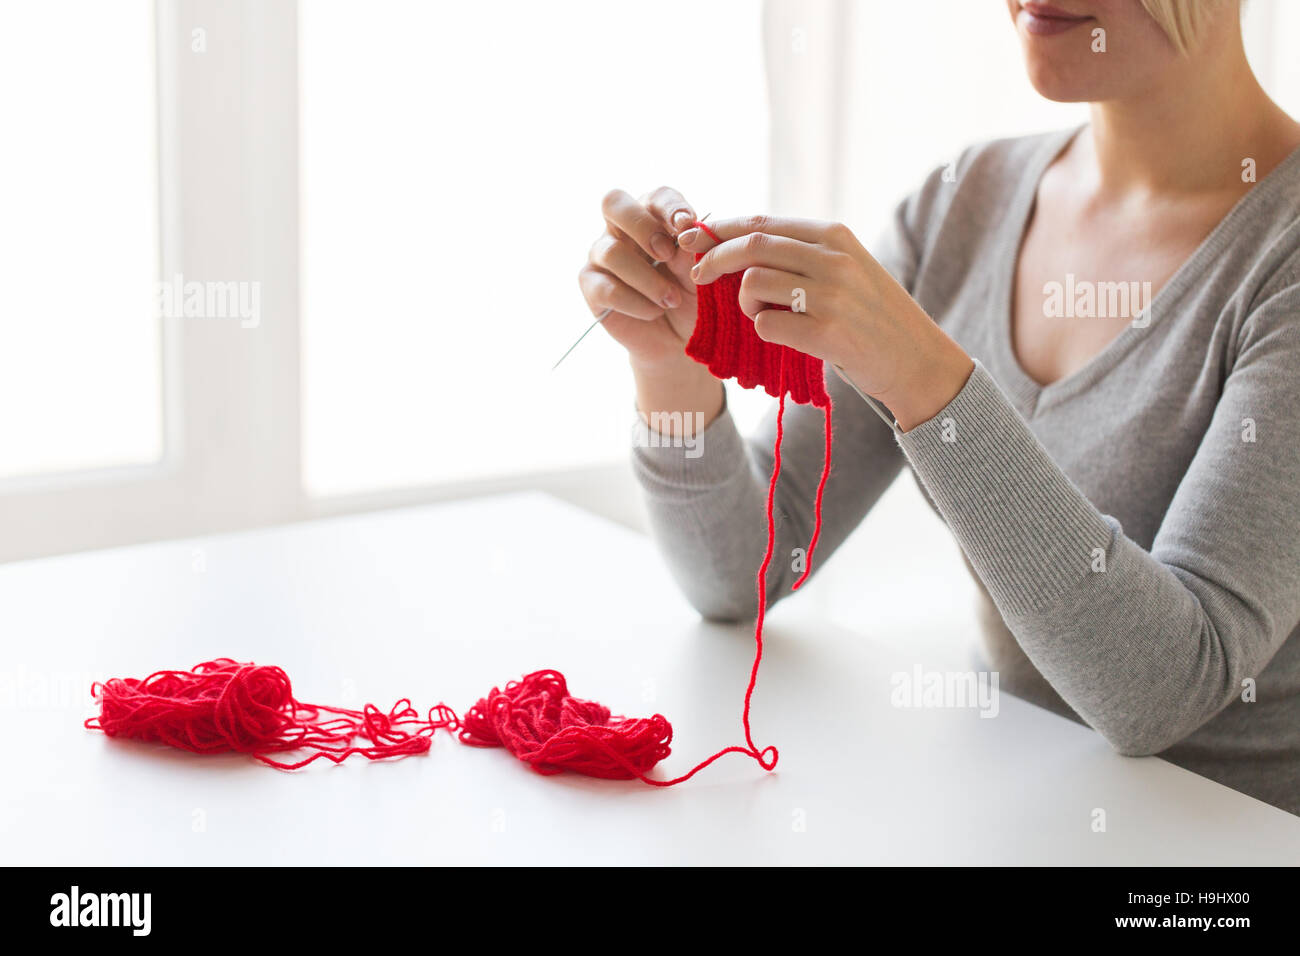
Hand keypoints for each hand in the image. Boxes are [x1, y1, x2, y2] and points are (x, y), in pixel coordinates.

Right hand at [577, 186, 702, 368]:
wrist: (681, 337)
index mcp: (654, 216)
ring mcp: (602, 255)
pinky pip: (607, 289)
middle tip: (666, 254)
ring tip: (671, 299)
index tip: (687, 224)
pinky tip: (654, 312)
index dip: (670, 206)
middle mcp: (623, 229)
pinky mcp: (592, 286)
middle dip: (642, 226)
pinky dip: (636, 303)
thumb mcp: (701, 272)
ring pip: (611, 252)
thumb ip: (692, 249)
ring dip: (647, 279)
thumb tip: (685, 231)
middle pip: (613, 203)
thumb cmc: (693, 297)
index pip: (656, 197)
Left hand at [679, 216, 973, 430]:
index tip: (693, 239)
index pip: (762, 222)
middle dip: (713, 259)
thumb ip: (803, 253)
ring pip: (753, 284)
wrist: (917, 360)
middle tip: (697, 276)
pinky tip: (785, 337)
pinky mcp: (828, 333)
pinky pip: (766, 325)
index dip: (719, 229)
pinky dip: (763, 331)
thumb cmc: (873, 315)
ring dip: (744, 303)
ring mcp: (831, 295)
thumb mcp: (847, 267)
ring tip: (764, 315)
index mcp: (835, 235)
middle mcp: (833, 258)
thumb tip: (739, 242)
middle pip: (751, 246)